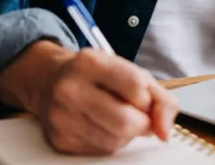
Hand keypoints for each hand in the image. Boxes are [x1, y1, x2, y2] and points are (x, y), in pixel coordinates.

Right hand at [0, 41, 177, 154]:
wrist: (49, 80)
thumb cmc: (95, 76)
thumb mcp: (128, 71)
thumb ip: (159, 97)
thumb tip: (165, 130)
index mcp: (91, 62)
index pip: (136, 87)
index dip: (148, 100)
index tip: (144, 100)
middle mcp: (71, 88)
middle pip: (125, 121)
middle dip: (141, 123)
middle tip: (138, 116)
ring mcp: (62, 116)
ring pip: (114, 141)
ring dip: (126, 135)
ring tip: (118, 119)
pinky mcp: (60, 139)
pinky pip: (99, 151)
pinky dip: (109, 143)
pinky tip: (102, 127)